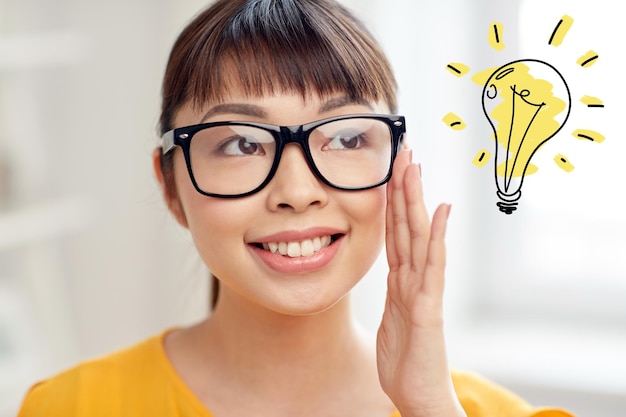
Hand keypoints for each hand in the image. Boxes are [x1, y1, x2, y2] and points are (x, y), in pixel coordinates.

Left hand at [377, 150, 464, 416]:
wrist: (416, 395)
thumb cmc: (405, 360)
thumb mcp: (391, 318)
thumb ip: (394, 293)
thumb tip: (393, 272)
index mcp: (400, 281)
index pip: (395, 231)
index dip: (391, 201)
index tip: (389, 169)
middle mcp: (413, 278)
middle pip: (408, 225)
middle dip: (404, 188)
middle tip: (404, 151)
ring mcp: (423, 290)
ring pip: (419, 236)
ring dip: (417, 201)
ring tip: (416, 167)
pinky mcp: (428, 308)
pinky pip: (432, 267)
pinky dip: (437, 238)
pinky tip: (441, 212)